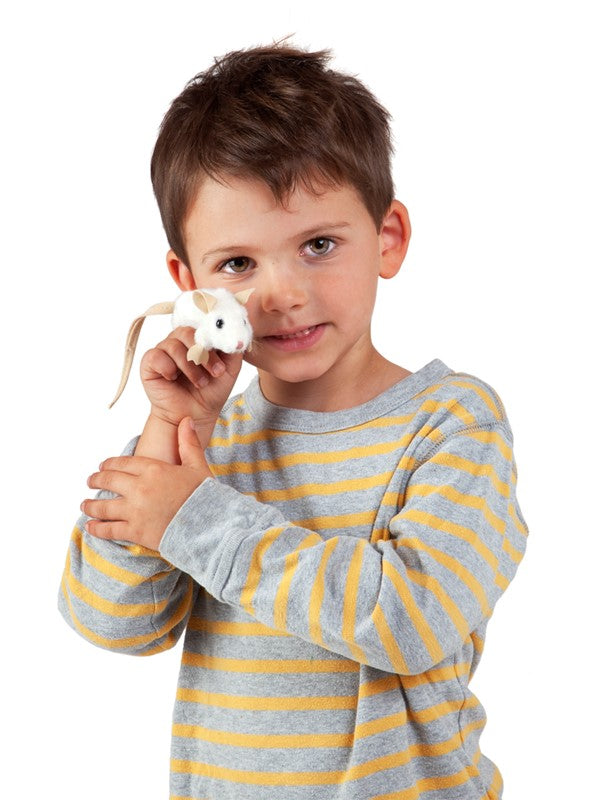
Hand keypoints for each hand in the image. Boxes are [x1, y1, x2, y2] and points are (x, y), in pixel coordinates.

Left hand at [82, 418, 211, 549]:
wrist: (209, 526)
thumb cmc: (205, 497)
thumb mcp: (198, 466)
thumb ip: (188, 443)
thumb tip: (186, 420)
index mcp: (153, 469)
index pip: (123, 463)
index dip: (109, 465)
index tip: (103, 467)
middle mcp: (140, 488)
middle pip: (108, 481)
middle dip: (96, 481)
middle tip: (90, 481)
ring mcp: (135, 510)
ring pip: (104, 506)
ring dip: (91, 505)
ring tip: (84, 505)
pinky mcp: (135, 531)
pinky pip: (109, 529)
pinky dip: (97, 528)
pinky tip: (90, 526)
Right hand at [141, 326, 242, 430]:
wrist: (196, 414)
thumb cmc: (211, 390)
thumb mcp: (230, 369)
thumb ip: (233, 349)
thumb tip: (237, 332)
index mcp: (196, 339)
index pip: (201, 325)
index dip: (213, 336)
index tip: (226, 352)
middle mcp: (178, 341)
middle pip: (187, 332)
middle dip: (204, 353)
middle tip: (217, 371)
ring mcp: (163, 351)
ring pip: (173, 346)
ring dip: (190, 366)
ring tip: (201, 383)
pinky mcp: (149, 363)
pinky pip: (155, 356)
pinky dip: (168, 367)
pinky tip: (173, 378)